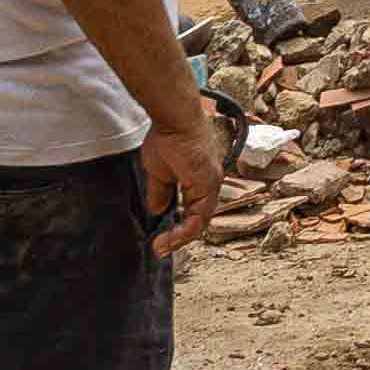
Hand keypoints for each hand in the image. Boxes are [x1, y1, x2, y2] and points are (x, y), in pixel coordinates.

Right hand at [138, 109, 224, 252]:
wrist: (174, 120)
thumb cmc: (167, 139)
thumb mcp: (159, 174)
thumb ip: (161, 193)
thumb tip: (158, 211)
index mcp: (199, 181)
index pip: (193, 212)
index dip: (179, 229)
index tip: (160, 241)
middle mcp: (209, 184)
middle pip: (198, 220)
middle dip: (179, 239)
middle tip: (161, 249)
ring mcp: (211, 184)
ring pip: (201, 221)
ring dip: (181, 238)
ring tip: (162, 247)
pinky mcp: (208, 184)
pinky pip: (201, 215)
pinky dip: (187, 230)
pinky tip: (172, 237)